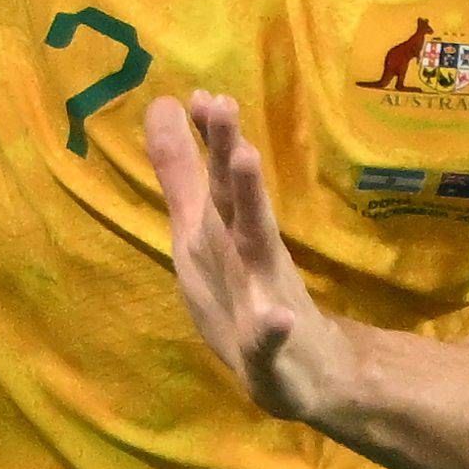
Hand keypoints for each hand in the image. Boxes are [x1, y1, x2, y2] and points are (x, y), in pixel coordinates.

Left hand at [150, 93, 341, 425]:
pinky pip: (268, 338)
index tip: (199, 94)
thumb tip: (168, 110)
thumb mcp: (201, 232)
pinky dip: (271, 328)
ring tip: (247, 161)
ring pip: (256, 248)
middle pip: (234, 199)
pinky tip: (274, 319)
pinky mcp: (269, 349)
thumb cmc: (244, 292)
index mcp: (224, 232)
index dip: (207, 138)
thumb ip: (183, 175)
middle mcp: (247, 254)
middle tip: (223, 104)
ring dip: (251, 206)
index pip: (215, 177)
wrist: (300, 374)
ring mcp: (263, 298)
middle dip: (228, 154)